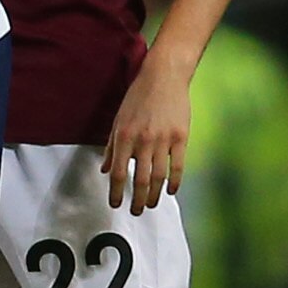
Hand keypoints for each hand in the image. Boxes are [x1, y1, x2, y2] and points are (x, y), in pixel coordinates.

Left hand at [103, 55, 191, 212]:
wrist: (163, 76)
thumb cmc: (138, 97)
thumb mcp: (118, 120)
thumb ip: (112, 147)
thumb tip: (106, 170)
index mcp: (124, 136)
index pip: (119, 173)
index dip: (117, 192)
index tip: (116, 204)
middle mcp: (143, 140)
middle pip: (140, 180)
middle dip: (137, 200)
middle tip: (136, 211)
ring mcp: (164, 140)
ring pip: (159, 177)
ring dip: (154, 195)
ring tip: (151, 205)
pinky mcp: (181, 137)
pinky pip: (178, 166)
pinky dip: (175, 182)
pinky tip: (171, 191)